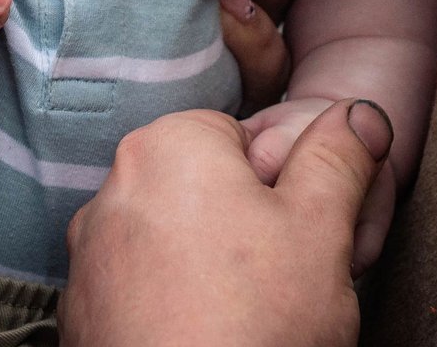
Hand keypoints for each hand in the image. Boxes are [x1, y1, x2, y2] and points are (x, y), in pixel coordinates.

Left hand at [62, 100, 391, 346]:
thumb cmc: (256, 324)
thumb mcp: (322, 229)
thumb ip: (337, 157)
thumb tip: (356, 113)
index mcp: (166, 146)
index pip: (237, 137)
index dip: (281, 186)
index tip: (300, 234)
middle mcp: (112, 191)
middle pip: (199, 190)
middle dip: (241, 225)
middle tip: (280, 280)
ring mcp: (88, 257)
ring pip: (167, 241)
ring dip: (204, 266)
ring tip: (245, 316)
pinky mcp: (80, 315)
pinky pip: (137, 290)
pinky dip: (167, 306)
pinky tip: (205, 335)